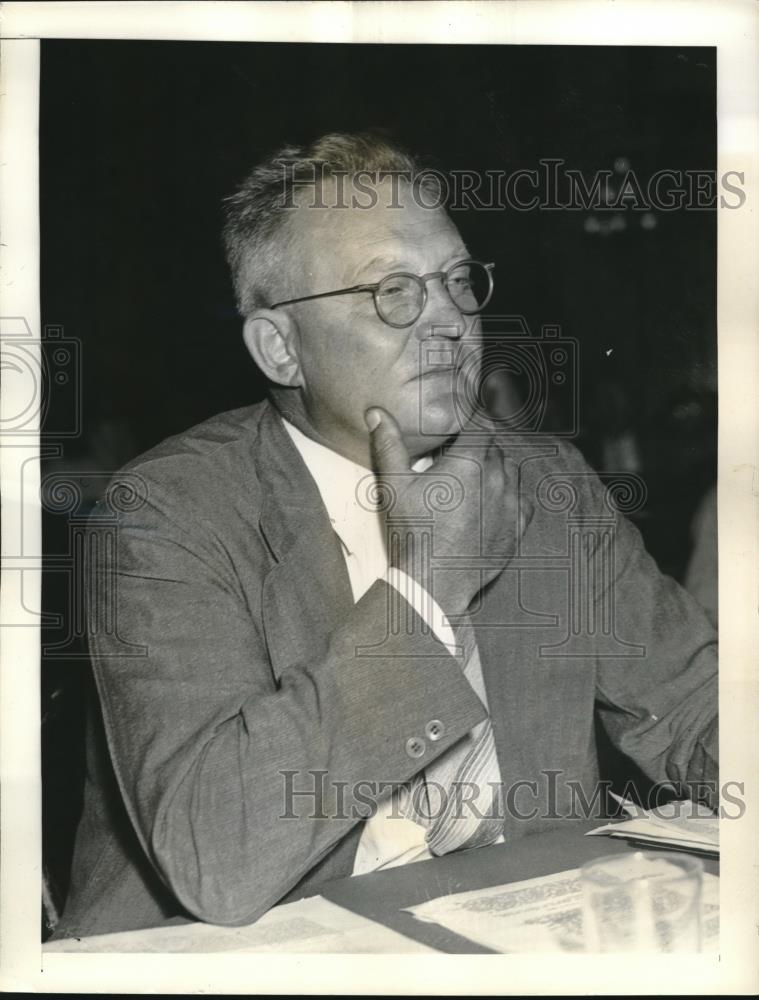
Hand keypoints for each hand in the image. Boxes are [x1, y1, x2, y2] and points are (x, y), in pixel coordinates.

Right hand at [365, 406, 531, 616]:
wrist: (434, 581)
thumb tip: (376, 413)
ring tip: (472, 482)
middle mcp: (497, 478)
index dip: (473, 421)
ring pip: (510, 472)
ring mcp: (510, 504)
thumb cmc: (413, 531)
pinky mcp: (517, 528)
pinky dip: (511, 496)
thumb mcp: (395, 485)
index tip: (464, 423)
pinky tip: (493, 503)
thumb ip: (389, 445)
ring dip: (495, 470)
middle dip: (477, 449)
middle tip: (456, 460)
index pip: (482, 424)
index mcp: (470, 461)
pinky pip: (523, 501)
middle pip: (494, 449)